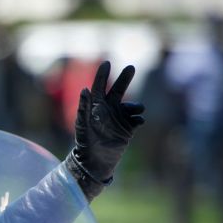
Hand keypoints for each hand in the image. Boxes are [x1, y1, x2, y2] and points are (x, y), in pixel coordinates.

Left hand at [72, 61, 144, 181]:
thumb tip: (85, 89)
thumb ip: (84, 106)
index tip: (107, 63)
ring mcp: (119, 118)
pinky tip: (138, 122)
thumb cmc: (85, 141)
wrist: (95, 159)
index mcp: (96, 106)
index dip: (102, 75)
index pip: (99, 87)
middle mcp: (109, 109)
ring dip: (136, 105)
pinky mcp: (128, 128)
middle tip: (131, 67)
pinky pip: (138, 119)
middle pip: (118, 90)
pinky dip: (139, 118)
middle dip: (125, 79)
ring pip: (132, 105)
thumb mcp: (83, 123)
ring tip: (138, 109)